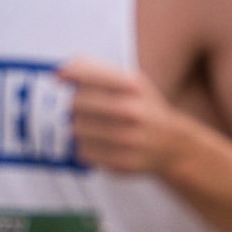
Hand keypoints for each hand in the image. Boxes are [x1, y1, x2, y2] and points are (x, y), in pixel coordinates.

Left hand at [58, 57, 186, 173]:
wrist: (173, 145)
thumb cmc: (144, 109)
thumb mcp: (132, 82)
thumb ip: (96, 70)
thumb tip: (59, 73)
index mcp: (134, 86)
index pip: (85, 74)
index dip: (68, 75)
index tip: (59, 79)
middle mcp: (132, 111)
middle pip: (75, 103)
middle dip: (74, 105)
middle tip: (82, 109)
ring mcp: (128, 138)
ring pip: (76, 129)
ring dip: (78, 128)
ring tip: (93, 127)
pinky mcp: (122, 161)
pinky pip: (83, 151)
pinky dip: (85, 147)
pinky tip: (99, 143)